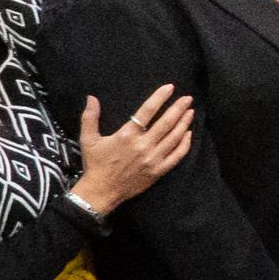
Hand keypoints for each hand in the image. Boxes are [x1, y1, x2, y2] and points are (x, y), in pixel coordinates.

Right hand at [70, 86, 194, 214]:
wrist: (101, 192)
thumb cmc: (95, 164)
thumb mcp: (88, 139)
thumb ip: (90, 117)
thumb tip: (91, 97)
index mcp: (126, 135)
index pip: (147, 111)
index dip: (159, 98)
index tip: (170, 87)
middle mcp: (142, 145)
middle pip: (166, 123)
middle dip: (179, 108)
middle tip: (188, 98)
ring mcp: (152, 159)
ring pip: (174, 138)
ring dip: (184, 123)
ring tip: (190, 112)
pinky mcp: (158, 171)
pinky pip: (176, 156)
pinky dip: (185, 144)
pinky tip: (189, 134)